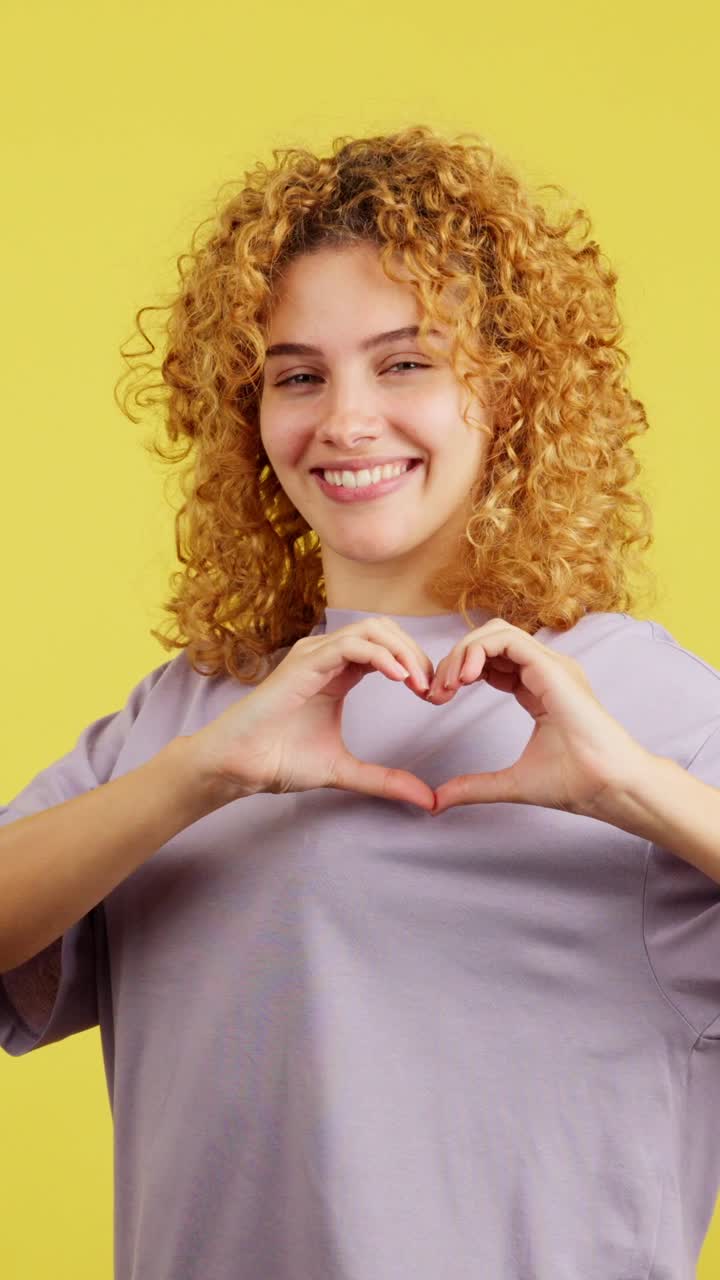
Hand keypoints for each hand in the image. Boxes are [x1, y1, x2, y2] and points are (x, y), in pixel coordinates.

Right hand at [189, 616, 436, 811]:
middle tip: (433, 689)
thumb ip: (385, 781)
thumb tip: (427, 801)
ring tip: (419, 684)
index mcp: (338, 671)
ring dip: (403, 652)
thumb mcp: (345, 770)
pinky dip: (380, 656)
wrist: (238, 765)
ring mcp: (314, 655)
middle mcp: (327, 655)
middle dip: (416, 654)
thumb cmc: (279, 760)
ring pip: (372, 630)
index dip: (415, 665)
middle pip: (386, 630)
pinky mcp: (303, 662)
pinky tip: (398, 677)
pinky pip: (350, 645)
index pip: (388, 647)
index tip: (433, 697)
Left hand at [426, 618, 651, 818]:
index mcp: (539, 688)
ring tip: (449, 684)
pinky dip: (479, 649)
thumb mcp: (511, 783)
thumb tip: (436, 801)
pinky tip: (465, 677)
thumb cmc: (576, 783)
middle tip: (436, 691)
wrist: (610, 786)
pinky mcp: (553, 668)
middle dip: (455, 658)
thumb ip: (474, 787)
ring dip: (464, 651)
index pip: (492, 662)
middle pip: (490, 640)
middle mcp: (545, 671)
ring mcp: (551, 666)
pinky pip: (509, 639)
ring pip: (497, 632)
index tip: (439, 698)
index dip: (460, 672)